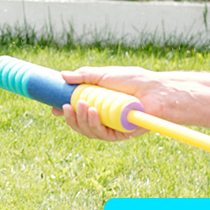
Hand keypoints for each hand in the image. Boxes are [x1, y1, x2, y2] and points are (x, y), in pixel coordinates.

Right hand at [51, 66, 170, 141]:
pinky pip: (102, 134)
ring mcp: (111, 126)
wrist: (156, 90)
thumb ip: (84, 76)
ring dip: (80, 120)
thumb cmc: (135, 80)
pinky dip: (93, 125)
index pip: (77, 112)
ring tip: (81, 106)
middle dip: (70, 117)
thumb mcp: (105, 75)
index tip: (53, 108)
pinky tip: (93, 113)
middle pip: (79, 124)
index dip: (64, 112)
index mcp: (98, 104)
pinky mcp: (121, 134)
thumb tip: (63, 76)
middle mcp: (103, 117)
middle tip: (65, 106)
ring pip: (87, 131)